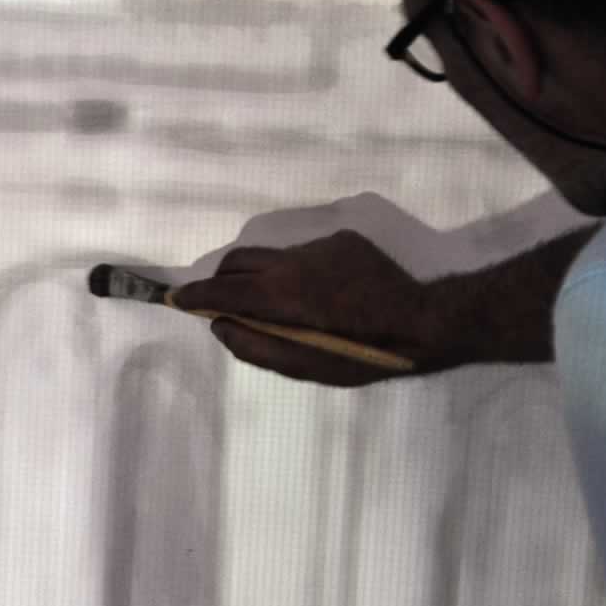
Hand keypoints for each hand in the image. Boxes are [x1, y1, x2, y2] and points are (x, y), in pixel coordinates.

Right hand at [170, 230, 445, 386]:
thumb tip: (220, 326)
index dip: (196, 294)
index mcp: (282, 293)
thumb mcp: (309, 366)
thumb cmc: (366, 353)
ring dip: (263, 276)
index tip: (178, 298)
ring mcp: (319, 245)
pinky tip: (324, 294)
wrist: (428, 319)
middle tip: (222, 303)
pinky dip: (298, 271)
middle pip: (239, 260)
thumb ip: (258, 347)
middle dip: (222, 279)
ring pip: (272, 256)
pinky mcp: (343, 239)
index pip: (223, 287)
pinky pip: (304, 253)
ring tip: (283, 305)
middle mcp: (294, 259)